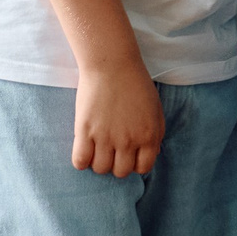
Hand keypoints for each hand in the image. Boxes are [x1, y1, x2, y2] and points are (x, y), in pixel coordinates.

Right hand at [72, 61, 165, 175]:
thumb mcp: (155, 109)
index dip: (134, 163)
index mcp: (148, 136)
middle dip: (116, 163)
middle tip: (111, 149)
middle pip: (120, 172)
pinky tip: (84, 148)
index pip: (142, 168)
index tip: (127, 154)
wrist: (111, 63)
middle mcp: (128, 141)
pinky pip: (80, 162)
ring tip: (97, 147)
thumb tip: (149, 155)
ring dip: (98, 162)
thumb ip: (155, 134)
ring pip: (100, 169)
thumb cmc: (135, 83)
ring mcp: (106, 138)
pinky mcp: (85, 131)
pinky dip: (81, 160)